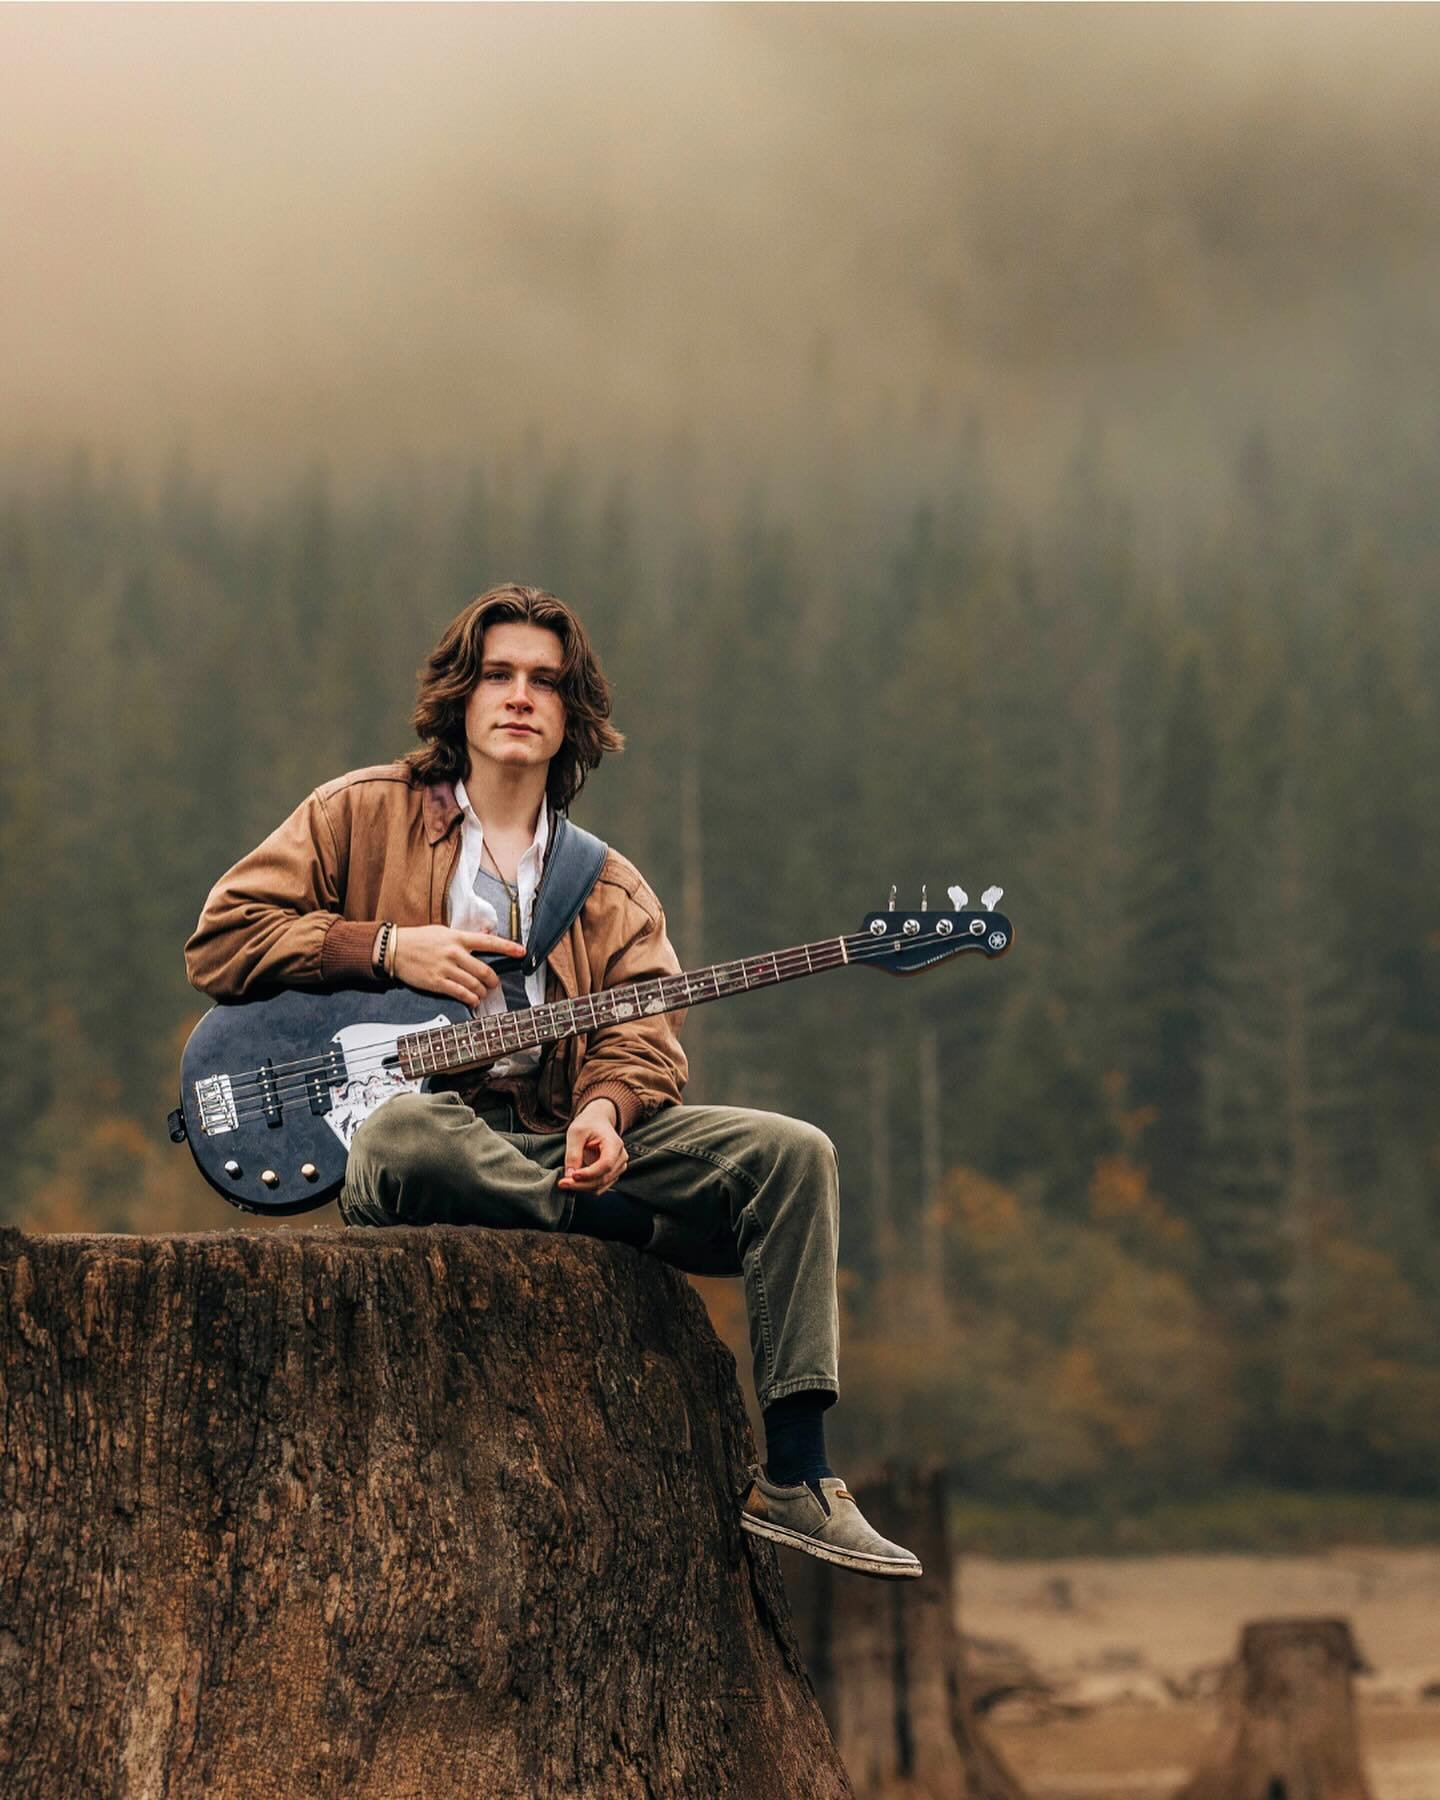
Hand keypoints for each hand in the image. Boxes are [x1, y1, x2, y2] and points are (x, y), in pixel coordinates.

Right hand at [391, 925, 524, 1006]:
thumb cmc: (419, 939)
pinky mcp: (437, 982)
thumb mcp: (443, 931)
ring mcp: (446, 968)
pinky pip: (461, 993)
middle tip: (494, 983)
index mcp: (458, 938)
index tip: (521, 952)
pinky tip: (473, 1000)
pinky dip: (471, 999)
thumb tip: (483, 935)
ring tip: (482, 993)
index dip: (508, 948)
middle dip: (494, 980)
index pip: (489, 942)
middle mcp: (455, 953)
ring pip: (475, 984)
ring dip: (483, 991)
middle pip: (485, 970)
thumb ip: (464, 936)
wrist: (395, 949)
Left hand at [558, 1098, 627, 1195]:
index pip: (606, 1164)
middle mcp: (620, 1157)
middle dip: (581, 1184)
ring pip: (600, 1186)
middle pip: (603, 1178)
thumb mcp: (576, 1133)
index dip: (589, 1173)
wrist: (597, 1122)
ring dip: (582, 1187)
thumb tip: (570, 1175)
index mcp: (614, 1144)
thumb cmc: (588, 1124)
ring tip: (565, 1182)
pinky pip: (599, 1186)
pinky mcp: (612, 1174)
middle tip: (562, 1183)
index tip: (572, 1175)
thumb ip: (573, 1153)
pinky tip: (574, 1182)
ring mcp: (618, 1167)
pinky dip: (586, 1187)